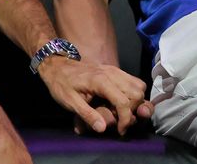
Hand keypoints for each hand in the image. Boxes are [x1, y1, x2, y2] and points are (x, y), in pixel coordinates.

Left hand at [38, 55, 152, 135]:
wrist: (57, 65)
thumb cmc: (62, 84)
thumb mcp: (69, 102)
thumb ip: (87, 115)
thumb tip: (103, 129)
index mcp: (100, 81)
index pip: (124, 102)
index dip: (125, 120)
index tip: (119, 130)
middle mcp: (112, 73)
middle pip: (137, 94)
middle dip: (133, 111)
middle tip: (120, 120)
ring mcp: (115, 70)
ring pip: (139, 86)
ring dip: (136, 102)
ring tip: (121, 111)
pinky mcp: (115, 70)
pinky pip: (134, 81)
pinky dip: (133, 94)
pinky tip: (120, 101)